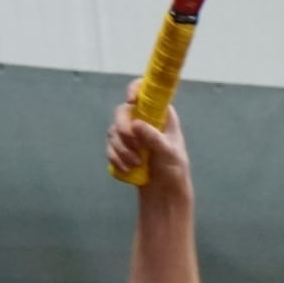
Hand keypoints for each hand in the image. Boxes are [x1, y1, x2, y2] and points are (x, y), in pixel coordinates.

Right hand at [107, 81, 192, 195]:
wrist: (165, 193)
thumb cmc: (174, 170)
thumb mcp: (169, 153)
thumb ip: (154, 138)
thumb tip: (136, 124)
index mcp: (160, 115)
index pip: (146, 92)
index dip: (136, 89)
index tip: (131, 101)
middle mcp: (144, 121)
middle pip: (122, 112)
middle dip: (124, 129)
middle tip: (134, 144)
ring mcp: (132, 134)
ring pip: (114, 131)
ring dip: (121, 149)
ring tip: (136, 163)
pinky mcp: (122, 149)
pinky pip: (110, 147)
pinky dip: (116, 158)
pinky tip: (127, 169)